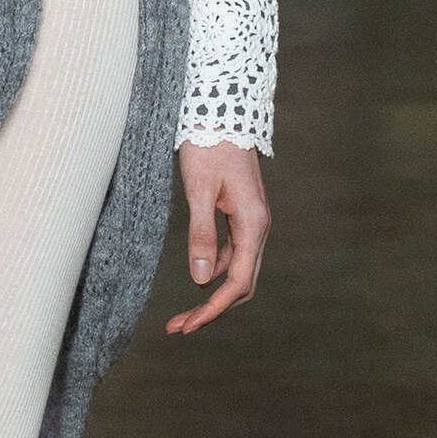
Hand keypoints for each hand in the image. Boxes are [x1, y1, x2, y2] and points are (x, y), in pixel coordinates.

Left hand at [166, 139, 269, 334]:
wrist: (221, 110)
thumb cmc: (208, 146)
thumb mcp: (199, 190)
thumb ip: (201, 235)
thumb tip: (202, 280)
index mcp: (253, 223)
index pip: (237, 282)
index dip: (213, 309)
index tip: (187, 327)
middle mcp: (258, 227)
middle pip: (241, 283)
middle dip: (213, 309)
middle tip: (178, 327)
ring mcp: (251, 222)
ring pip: (238, 271)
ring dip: (213, 294)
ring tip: (182, 313)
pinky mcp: (240, 215)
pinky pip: (232, 254)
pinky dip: (215, 271)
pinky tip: (197, 277)